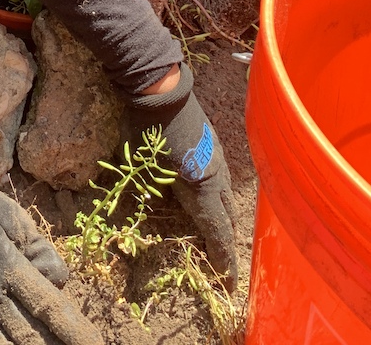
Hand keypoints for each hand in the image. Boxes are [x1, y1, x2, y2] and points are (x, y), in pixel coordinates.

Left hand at [130, 64, 236, 288]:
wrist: (160, 89)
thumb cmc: (146, 131)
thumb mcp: (141, 168)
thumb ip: (150, 194)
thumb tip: (152, 209)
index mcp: (201, 188)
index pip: (217, 233)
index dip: (223, 259)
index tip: (229, 282)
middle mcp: (216, 177)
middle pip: (226, 219)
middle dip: (225, 243)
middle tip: (222, 265)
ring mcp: (217, 159)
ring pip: (226, 198)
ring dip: (222, 218)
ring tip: (216, 235)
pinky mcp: (213, 145)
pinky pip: (221, 179)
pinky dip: (218, 196)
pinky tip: (208, 197)